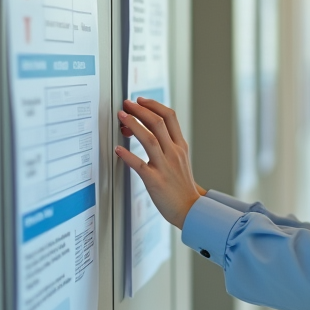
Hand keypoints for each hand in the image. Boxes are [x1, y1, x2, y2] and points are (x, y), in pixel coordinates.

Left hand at [115, 97, 203, 228]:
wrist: (191, 209)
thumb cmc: (182, 187)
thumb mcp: (181, 160)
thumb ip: (169, 145)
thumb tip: (152, 132)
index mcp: (180, 146)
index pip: (170, 117)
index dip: (154, 105)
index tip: (140, 100)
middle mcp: (174, 153)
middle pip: (158, 123)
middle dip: (140, 110)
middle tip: (127, 104)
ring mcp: (165, 166)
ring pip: (149, 139)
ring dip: (134, 125)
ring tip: (121, 116)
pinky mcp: (156, 181)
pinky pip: (139, 165)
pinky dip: (128, 155)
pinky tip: (118, 149)